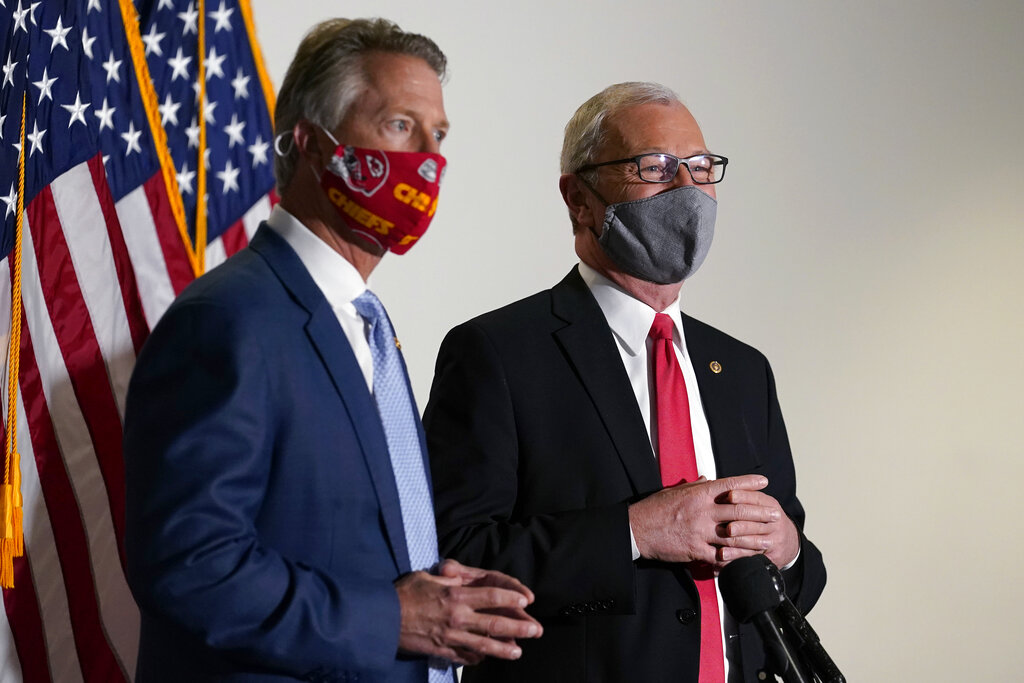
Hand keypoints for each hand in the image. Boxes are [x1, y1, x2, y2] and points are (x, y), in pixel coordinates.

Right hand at [395, 559, 542, 665]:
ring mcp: (451, 637)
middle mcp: (458, 617)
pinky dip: (478, 657)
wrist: (381, 620)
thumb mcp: (427, 577)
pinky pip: (464, 656)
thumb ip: (447, 579)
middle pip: (495, 623)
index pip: (492, 596)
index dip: (511, 598)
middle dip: (518, 627)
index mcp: (455, 595)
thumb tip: (459, 579)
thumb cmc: (403, 594)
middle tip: (535, 630)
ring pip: (484, 645)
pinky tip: (486, 657)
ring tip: (518, 651)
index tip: (525, 601)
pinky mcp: (442, 651)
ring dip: (504, 649)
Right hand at [628, 475, 778, 566]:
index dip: (749, 483)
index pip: (730, 485)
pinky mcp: (695, 549)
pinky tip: (745, 561)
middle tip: (776, 515)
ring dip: (754, 539)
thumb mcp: (674, 491)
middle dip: (760, 513)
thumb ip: (694, 486)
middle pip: (739, 511)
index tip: (764, 482)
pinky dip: (733, 559)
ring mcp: (700, 530)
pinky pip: (719, 556)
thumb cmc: (654, 508)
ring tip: (769, 540)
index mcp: (698, 493)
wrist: (637, 529)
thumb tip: (706, 478)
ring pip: (734, 535)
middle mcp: (702, 510)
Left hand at [714, 488, 799, 568]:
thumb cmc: (762, 517)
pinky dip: (735, 558)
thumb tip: (707, 481)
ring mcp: (774, 537)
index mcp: (768, 503)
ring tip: (721, 549)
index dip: (743, 496)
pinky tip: (723, 559)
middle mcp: (774, 519)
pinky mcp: (771, 554)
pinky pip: (751, 556)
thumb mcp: (755, 503)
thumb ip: (736, 493)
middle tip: (727, 529)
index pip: (756, 498)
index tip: (729, 495)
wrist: (786, 539)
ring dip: (737, 545)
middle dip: (740, 524)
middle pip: (755, 521)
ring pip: (754, 541)